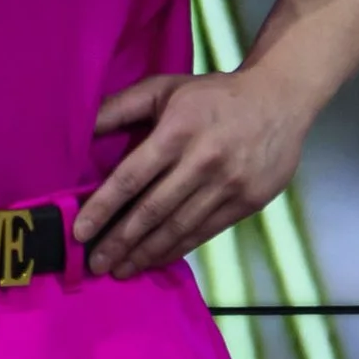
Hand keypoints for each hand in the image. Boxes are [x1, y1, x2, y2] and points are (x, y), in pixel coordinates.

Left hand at [74, 67, 310, 275]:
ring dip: (145, 253)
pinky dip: (177, 249)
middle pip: (153, 210)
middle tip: (96, 264)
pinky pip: (204, 232)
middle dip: (120, 241)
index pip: (132, 177)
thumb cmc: (213, 95)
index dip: (104, 208)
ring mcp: (229, 184)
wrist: (280, 99)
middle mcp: (203, 160)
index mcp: (178, 130)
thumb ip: (121, 107)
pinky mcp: (247, 202)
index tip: (81, 232)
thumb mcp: (165, 88)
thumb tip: (79, 126)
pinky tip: (155, 259)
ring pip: (178, 228)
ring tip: (121, 270)